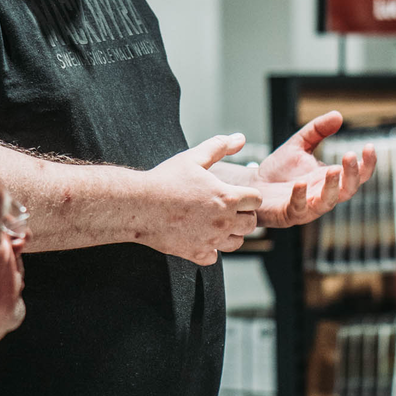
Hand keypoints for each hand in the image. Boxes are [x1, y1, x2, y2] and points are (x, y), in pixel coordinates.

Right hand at [142, 134, 262, 265]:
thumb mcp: (193, 157)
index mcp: (227, 197)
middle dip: (243, 214)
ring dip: (230, 232)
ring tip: (214, 221)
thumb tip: (240, 138)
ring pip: (237, 242)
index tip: (234, 192)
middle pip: (251, 223)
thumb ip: (219, 146)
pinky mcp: (196, 253)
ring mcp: (211, 240)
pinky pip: (214, 256)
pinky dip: (210, 248)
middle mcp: (224, 222)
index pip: (256, 200)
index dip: (247, 195)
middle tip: (225, 206)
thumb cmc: (165, 180)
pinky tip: (199, 235)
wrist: (139, 205)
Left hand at [251, 111, 375, 227]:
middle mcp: (323, 193)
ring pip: (327, 202)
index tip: (369, 146)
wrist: (253, 186)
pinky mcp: (290, 213)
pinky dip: (300, 197)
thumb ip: (318, 130)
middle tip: (350, 155)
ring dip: (331, 187)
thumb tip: (338, 115)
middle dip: (352, 174)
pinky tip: (299, 184)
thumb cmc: (280, 170)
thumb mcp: (299, 144)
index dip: (367, 163)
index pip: (357, 174)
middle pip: (348, 190)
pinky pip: (299, 208)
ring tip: (332, 169)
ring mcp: (308, 206)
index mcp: (330, 178)